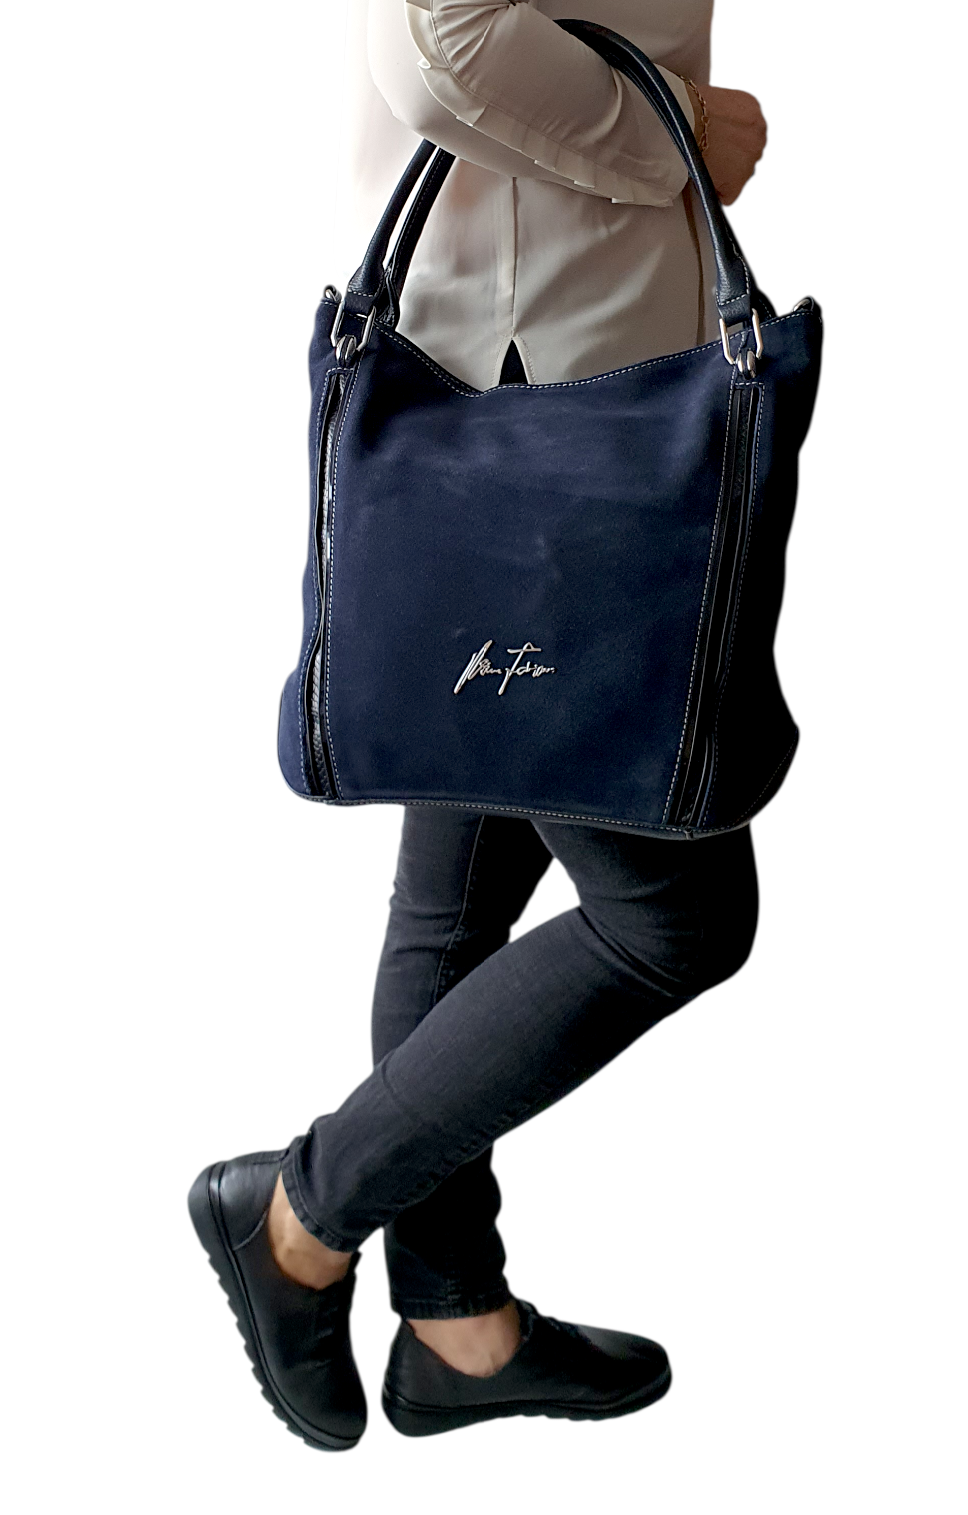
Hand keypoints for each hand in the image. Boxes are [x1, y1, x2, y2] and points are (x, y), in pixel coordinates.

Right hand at [690, 83, 766, 204]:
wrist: (681, 120)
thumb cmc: (686, 108)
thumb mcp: (713, 100)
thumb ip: (722, 116)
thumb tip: (714, 129)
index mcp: (753, 110)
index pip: (746, 134)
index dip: (727, 140)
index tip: (712, 141)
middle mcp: (759, 134)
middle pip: (745, 155)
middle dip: (728, 158)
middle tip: (705, 154)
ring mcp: (750, 160)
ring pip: (738, 176)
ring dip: (722, 174)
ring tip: (701, 164)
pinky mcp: (737, 183)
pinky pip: (727, 195)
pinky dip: (715, 191)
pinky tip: (701, 178)